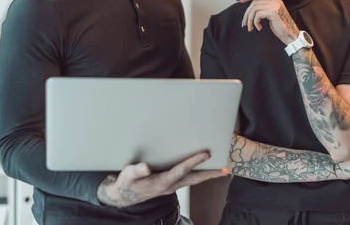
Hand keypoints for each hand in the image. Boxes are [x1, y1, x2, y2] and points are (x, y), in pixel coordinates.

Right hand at [96, 152, 228, 207]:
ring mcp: (171, 187)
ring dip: (206, 175)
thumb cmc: (126, 183)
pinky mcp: (170, 185)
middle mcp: (170, 186)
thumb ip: (136, 170)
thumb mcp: (128, 175)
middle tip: (225, 170)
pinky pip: (188, 179)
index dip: (194, 162)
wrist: (124, 196)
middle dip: (210, 174)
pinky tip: (202, 169)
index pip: (181, 170)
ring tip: (220, 169)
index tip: (206, 154)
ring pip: (193, 180)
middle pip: (194, 179)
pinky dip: (198, 174)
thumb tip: (146, 167)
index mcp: (162, 182)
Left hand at [238, 0, 298, 44]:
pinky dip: (255, 22)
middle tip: (244, 23)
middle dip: (246, 14)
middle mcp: (275, 1)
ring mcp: (275, 6)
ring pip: (254, 9)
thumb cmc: (281, 28)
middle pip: (254, 3)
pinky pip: (258, 15)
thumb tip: (250, 11)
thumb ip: (263, 11)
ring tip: (250, 28)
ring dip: (249, 20)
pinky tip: (259, 28)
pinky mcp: (273, 12)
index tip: (240, 1)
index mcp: (275, 1)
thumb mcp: (271, 17)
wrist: (291, 36)